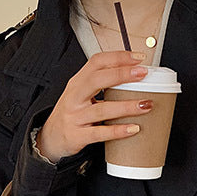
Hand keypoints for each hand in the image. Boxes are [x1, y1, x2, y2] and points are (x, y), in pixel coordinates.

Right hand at [36, 50, 153, 161]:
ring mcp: (75, 117)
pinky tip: (133, 129)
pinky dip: (118, 130)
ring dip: (126, 106)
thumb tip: (134, 76)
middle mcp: (75, 97)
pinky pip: (100, 133)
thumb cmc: (71, 114)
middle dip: (122, 74)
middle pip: (97, 80)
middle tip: (143, 74)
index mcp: (77, 82)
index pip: (96, 62)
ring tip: (145, 105)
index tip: (138, 58)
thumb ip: (101, 84)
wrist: (51, 137)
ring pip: (102, 109)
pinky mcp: (77, 136)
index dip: (118, 57)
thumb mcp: (80, 93)